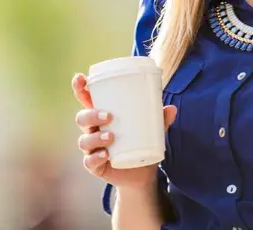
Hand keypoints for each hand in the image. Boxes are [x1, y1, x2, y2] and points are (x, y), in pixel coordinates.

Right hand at [71, 73, 177, 190]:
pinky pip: (89, 161)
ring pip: (84, 139)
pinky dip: (95, 157)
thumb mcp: (152, 130)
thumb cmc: (142, 143)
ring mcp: (92, 148)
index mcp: (101, 116)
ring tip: (111, 137)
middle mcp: (93, 130)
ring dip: (95, 137)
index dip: (80, 88)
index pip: (86, 100)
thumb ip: (159, 119)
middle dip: (91, 114)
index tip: (80, 78)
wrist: (142, 174)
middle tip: (109, 116)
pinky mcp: (95, 166)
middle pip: (82, 117)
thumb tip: (172, 109)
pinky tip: (105, 155)